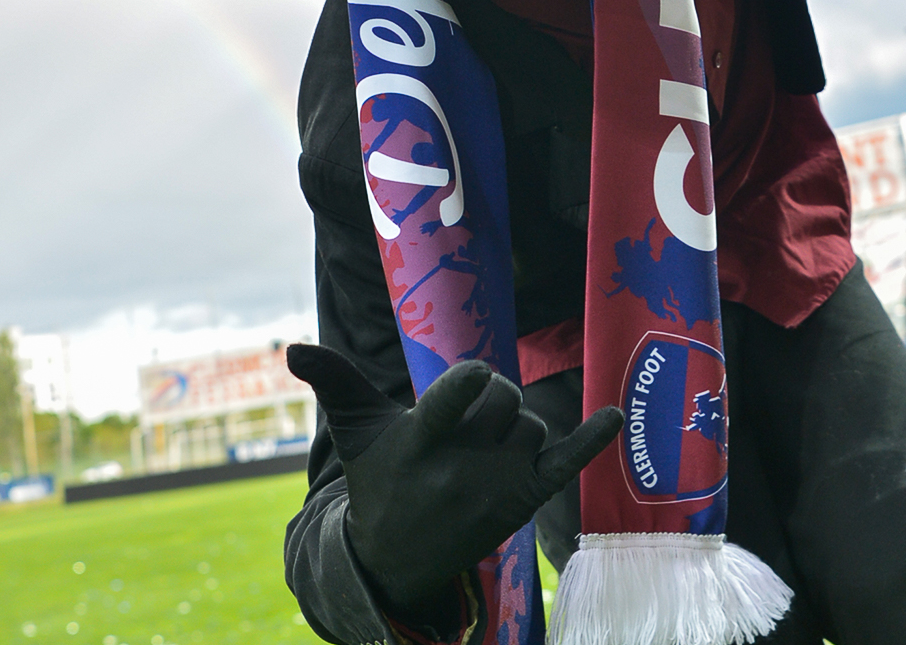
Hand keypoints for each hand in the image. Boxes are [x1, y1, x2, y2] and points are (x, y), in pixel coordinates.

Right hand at [287, 344, 622, 619]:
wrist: (398, 560)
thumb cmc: (378, 481)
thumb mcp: (354, 433)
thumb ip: (333, 383)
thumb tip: (290, 346)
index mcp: (419, 445)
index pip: (453, 406)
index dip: (470, 384)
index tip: (476, 373)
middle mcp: (461, 470)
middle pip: (505, 402)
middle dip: (495, 394)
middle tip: (474, 409)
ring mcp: (496, 487)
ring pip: (531, 426)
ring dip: (516, 423)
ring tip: (483, 443)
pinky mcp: (523, 502)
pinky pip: (565, 463)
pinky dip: (593, 439)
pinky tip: (615, 415)